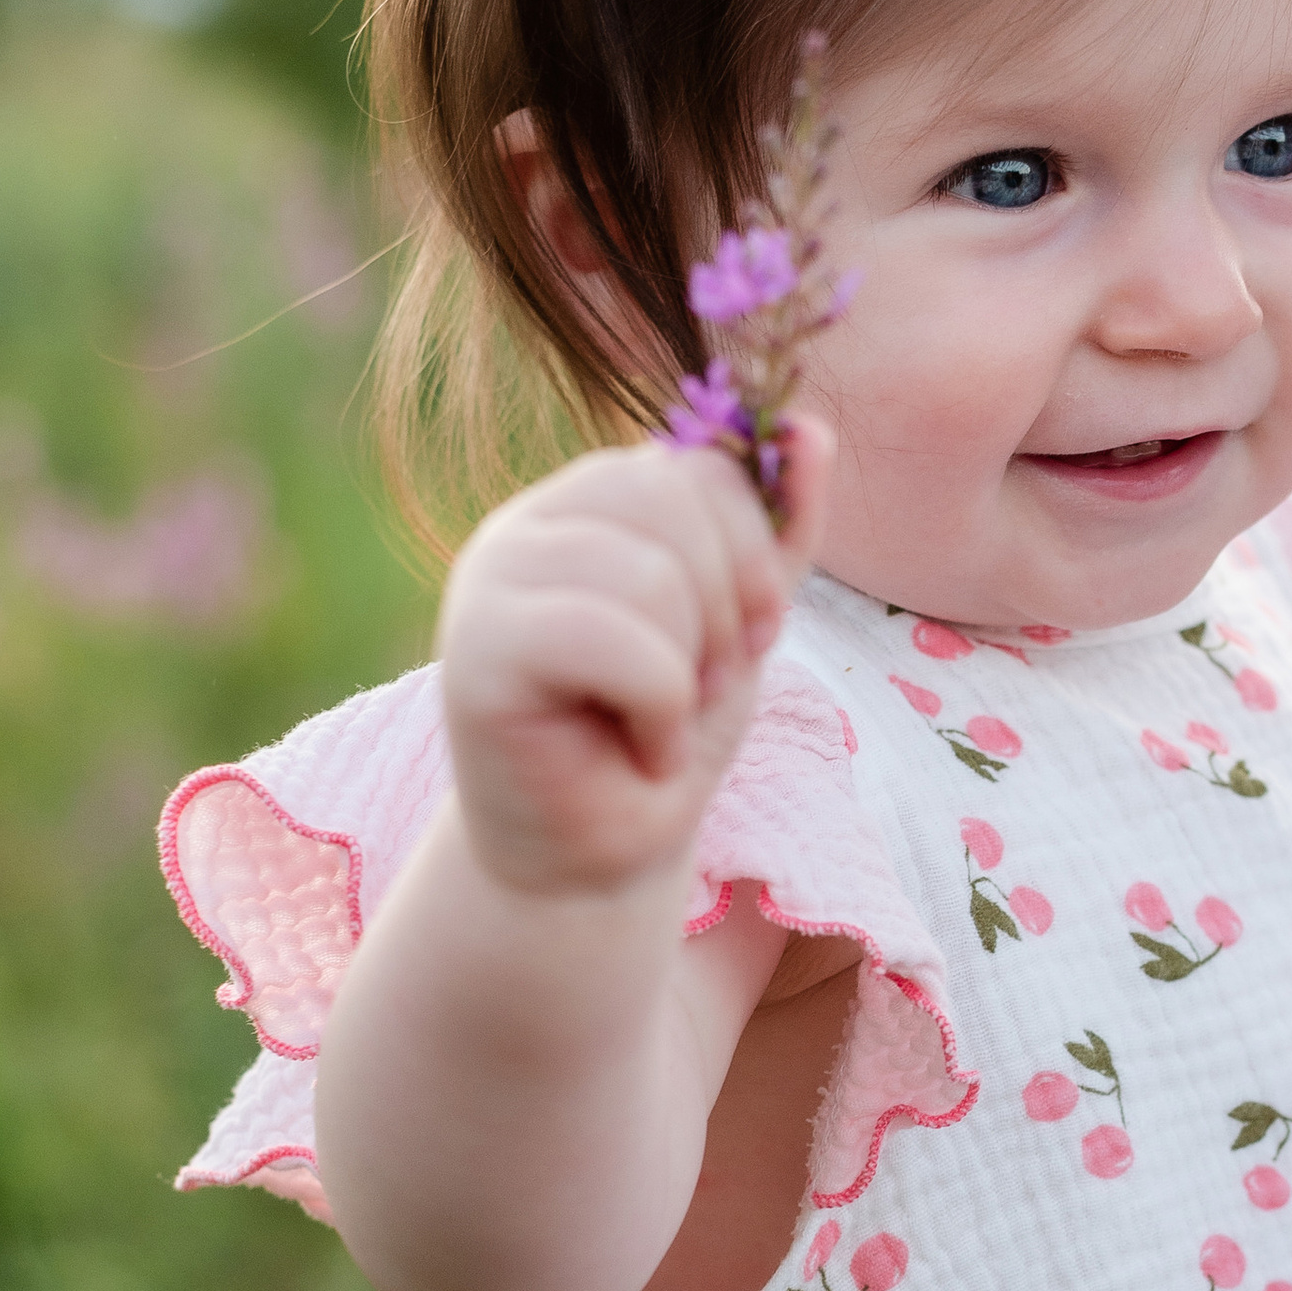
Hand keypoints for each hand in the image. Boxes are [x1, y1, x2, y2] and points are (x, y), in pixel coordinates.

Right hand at [435, 418, 828, 900]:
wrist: (598, 861)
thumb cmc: (660, 740)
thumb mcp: (739, 625)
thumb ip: (776, 532)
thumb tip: (814, 429)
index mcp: (585, 505)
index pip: (697, 466)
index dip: (747, 556)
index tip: (740, 641)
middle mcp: (526, 523)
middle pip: (672, 498)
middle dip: (719, 610)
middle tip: (694, 689)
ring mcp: (491, 577)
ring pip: (651, 574)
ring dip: (686, 674)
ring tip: (655, 723)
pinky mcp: (477, 646)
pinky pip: (612, 637)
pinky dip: (656, 710)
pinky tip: (632, 747)